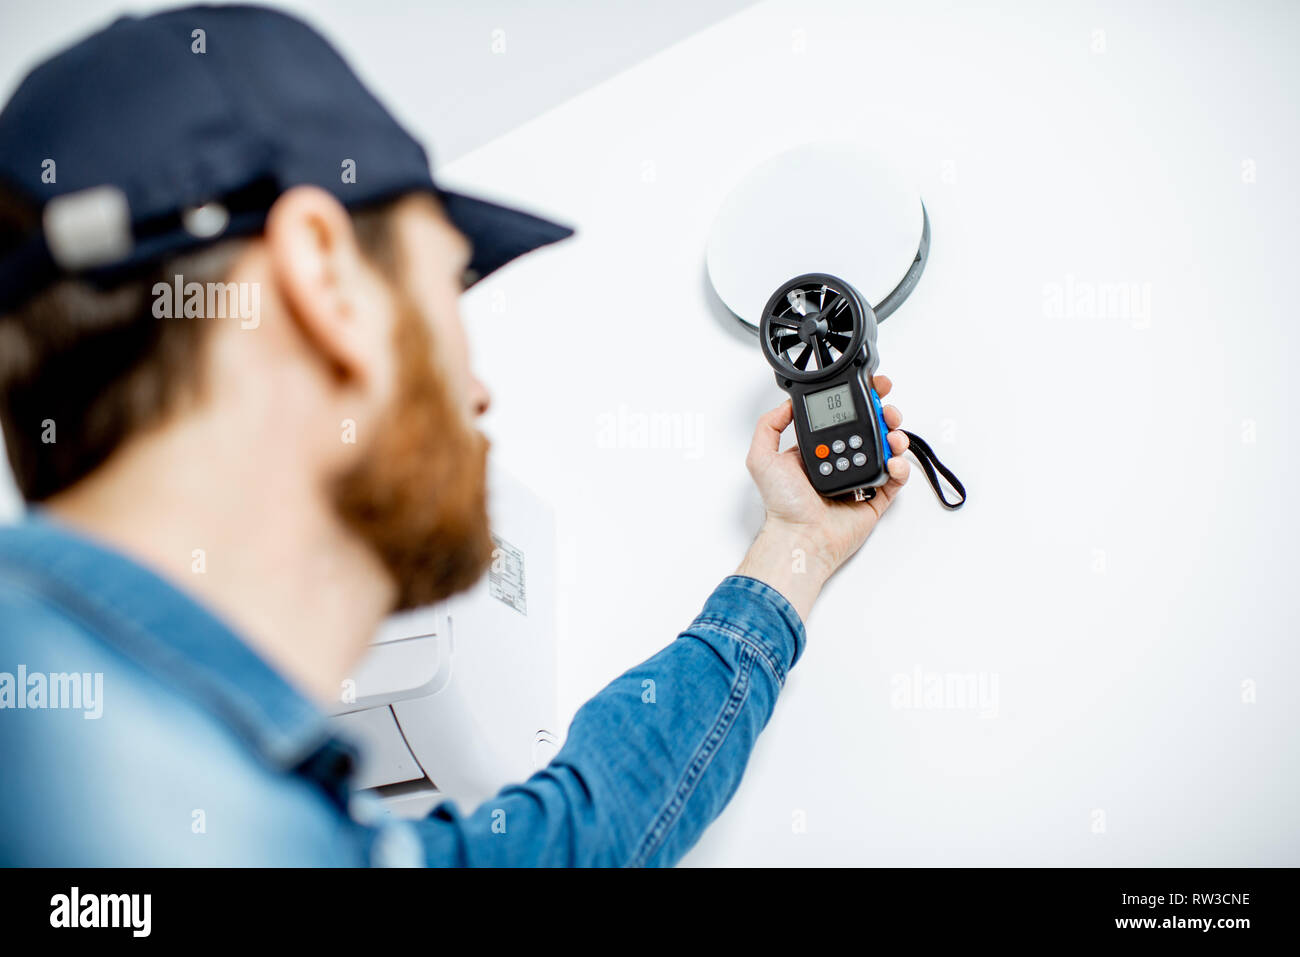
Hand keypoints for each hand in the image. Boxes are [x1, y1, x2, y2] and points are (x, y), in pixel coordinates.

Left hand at [736, 374, 909, 620]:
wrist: (801, 537)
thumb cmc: (783, 505)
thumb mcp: (762, 458)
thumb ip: (769, 426)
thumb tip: (787, 404)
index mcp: (817, 450)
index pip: (841, 418)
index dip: (857, 402)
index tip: (870, 389)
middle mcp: (839, 461)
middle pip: (870, 430)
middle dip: (884, 415)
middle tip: (887, 410)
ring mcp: (859, 479)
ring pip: (886, 450)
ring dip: (895, 437)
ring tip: (893, 436)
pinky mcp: (875, 498)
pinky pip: (895, 479)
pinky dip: (900, 467)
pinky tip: (893, 462)